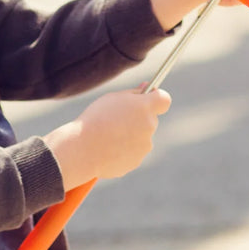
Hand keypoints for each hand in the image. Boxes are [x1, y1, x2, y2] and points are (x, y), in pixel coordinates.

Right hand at [44, 88, 171, 186]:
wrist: (83, 149)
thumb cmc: (96, 119)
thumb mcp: (112, 98)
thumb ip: (133, 93)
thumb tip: (146, 88)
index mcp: (145, 107)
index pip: (164, 99)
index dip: (156, 98)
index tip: (148, 98)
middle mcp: (149, 126)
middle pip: (150, 119)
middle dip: (137, 118)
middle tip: (116, 119)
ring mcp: (145, 146)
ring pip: (141, 137)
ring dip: (130, 136)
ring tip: (108, 136)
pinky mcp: (136, 161)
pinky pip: (132, 153)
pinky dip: (123, 151)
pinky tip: (106, 149)